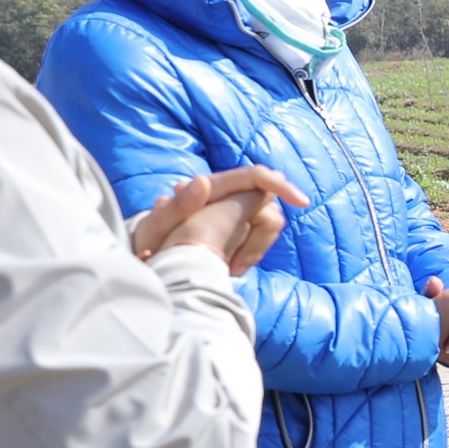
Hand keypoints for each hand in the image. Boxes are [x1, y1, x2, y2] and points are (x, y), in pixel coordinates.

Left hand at [134, 167, 309, 275]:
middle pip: (267, 208)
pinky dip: (248, 255)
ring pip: (265, 226)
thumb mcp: (153, 231)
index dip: (281, 184)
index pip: (255, 177)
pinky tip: (227, 268)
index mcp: (210, 190)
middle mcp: (225, 197)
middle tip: (233, 268)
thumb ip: (176, 208)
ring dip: (252, 251)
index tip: (303, 202)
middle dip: (258, 241)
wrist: (144, 261)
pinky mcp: (235, 228)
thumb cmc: (146, 247)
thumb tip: (202, 180)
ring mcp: (231, 212)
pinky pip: (257, 239)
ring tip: (225, 270)